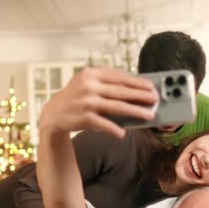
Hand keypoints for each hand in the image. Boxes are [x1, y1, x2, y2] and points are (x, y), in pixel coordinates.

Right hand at [37, 67, 156, 139]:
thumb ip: (107, 83)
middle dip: (141, 95)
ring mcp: (86, 102)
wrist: (54, 113)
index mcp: (91, 74)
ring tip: (149, 115)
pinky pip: (104, 124)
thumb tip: (134, 89)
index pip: (119, 77)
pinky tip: (123, 133)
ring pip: (117, 107)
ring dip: (135, 111)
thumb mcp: (87, 83)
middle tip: (155, 99)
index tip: (151, 86)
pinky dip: (115, 129)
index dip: (137, 81)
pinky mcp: (84, 117)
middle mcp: (89, 86)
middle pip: (121, 91)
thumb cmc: (76, 97)